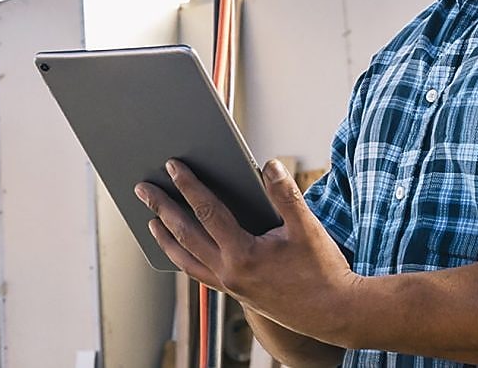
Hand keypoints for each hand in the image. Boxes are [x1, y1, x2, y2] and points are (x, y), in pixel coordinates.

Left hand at [135, 158, 361, 344]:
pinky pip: (199, 273)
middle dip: (161, 209)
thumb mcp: (307, 228)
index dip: (189, 186)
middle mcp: (228, 273)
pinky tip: (181, 247)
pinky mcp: (235, 294)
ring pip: (185, 260)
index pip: (207, 212)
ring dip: (165, 237)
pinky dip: (184, 257)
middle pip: (184, 235)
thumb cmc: (323, 270)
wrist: (334, 313)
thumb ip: (285, 194)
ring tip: (151, 220)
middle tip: (142, 189)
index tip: (173, 165)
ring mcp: (229, 287)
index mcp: (243, 255)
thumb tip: (268, 165)